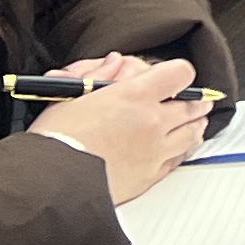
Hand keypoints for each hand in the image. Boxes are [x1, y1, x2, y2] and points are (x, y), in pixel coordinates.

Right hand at [33, 56, 210, 205]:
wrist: (50, 181)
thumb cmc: (56, 139)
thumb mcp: (71, 95)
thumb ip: (98, 74)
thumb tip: (115, 62)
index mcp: (135, 95)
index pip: (180, 73)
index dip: (178, 73)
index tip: (175, 77)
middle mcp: (152, 121)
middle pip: (193, 105)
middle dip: (194, 100)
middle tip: (194, 100)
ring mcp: (155, 150)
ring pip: (192, 133)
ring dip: (194, 124)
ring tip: (193, 122)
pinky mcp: (150, 176)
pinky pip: (179, 159)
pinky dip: (183, 150)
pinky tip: (180, 147)